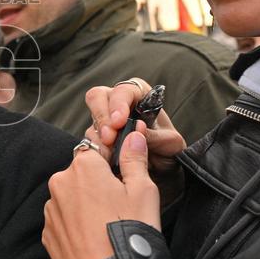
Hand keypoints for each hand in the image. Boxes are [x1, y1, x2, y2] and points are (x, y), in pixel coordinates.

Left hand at [43, 132, 160, 258]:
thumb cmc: (129, 234)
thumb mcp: (143, 191)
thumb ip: (135, 158)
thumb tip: (134, 136)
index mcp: (83, 167)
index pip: (97, 147)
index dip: (113, 156)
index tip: (124, 169)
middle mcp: (60, 183)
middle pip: (82, 172)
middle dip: (99, 182)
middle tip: (121, 204)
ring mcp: (51, 209)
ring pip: (72, 196)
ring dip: (86, 203)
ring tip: (108, 225)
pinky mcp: (48, 233)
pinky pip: (64, 220)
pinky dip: (76, 224)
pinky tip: (95, 238)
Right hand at [84, 78, 186, 204]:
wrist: (162, 167)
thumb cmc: (168, 148)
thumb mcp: (169, 143)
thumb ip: (154, 135)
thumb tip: (137, 128)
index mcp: (139, 94)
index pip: (123, 91)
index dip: (118, 104)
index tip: (119, 122)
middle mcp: (119, 102)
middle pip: (98, 97)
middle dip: (101, 117)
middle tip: (108, 138)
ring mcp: (106, 118)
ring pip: (92, 119)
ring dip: (98, 136)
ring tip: (110, 153)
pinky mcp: (98, 135)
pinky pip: (90, 138)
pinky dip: (96, 147)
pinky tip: (106, 158)